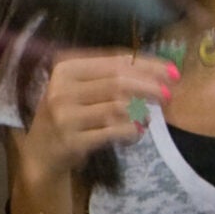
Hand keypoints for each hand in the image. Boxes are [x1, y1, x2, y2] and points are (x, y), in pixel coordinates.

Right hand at [21, 49, 175, 184]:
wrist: (41, 151)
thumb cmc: (68, 113)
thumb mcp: (79, 88)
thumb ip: (110, 76)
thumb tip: (160, 71)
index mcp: (65, 69)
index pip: (114, 61)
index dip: (147, 65)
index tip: (173, 72)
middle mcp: (62, 89)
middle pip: (117, 82)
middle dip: (149, 87)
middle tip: (169, 95)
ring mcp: (65, 116)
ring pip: (118, 107)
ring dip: (141, 112)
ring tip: (148, 117)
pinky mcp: (72, 140)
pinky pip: (114, 132)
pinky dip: (132, 131)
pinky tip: (136, 133)